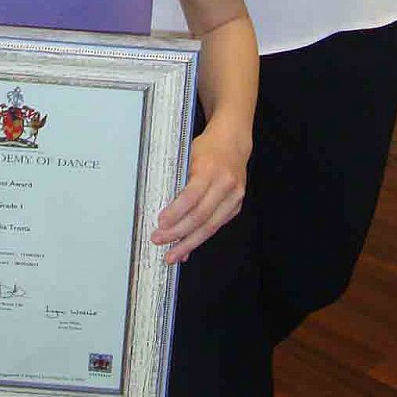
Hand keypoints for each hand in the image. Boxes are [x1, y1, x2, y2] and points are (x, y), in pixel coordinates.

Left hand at [152, 127, 248, 263]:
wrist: (234, 141)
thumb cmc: (207, 147)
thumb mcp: (188, 155)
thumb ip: (179, 180)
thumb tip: (164, 209)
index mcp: (210, 168)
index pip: (191, 196)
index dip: (175, 212)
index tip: (160, 223)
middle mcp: (225, 183)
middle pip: (201, 216)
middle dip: (178, 233)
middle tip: (159, 240)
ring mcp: (234, 196)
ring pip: (210, 226)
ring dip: (189, 243)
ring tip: (172, 254)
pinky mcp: (237, 205)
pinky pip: (217, 225)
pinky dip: (200, 237)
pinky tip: (187, 247)